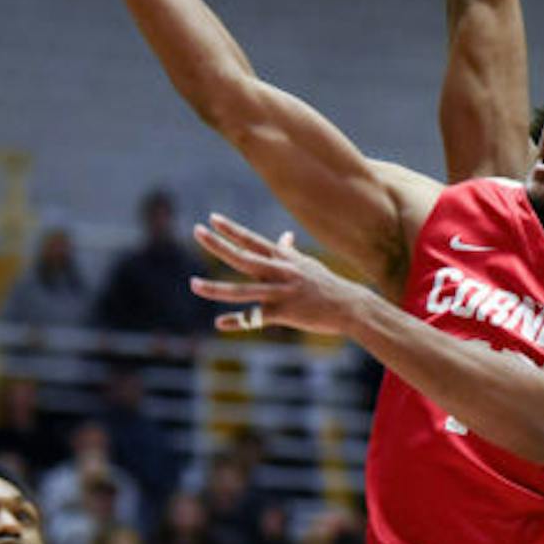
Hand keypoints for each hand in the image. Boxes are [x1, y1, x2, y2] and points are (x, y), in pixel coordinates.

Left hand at [189, 215, 368, 336]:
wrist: (350, 305)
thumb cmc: (326, 284)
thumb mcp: (307, 264)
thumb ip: (290, 252)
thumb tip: (285, 236)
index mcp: (283, 258)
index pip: (252, 240)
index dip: (232, 229)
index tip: (212, 219)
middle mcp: (280, 271)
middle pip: (243, 257)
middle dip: (218, 245)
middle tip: (196, 231)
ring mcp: (281, 292)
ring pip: (242, 290)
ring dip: (215, 288)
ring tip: (193, 283)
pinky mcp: (284, 313)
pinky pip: (255, 319)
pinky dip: (237, 322)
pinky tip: (220, 324)